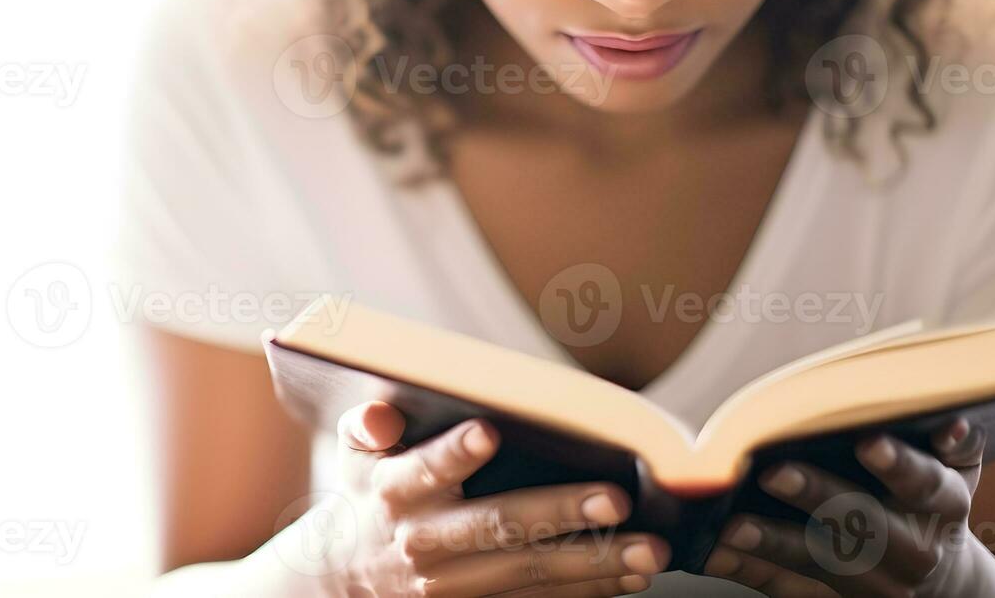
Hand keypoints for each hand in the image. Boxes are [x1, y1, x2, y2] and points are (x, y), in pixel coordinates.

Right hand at [279, 400, 670, 596]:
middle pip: (497, 526)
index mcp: (394, 492)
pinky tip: (629, 577)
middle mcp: (424, 541)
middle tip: (616, 499)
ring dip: (594, 563)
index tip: (488, 433)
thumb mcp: (354, 456)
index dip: (454, 453)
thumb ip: (367, 427)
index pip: (424, 469)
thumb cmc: (367, 494)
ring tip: (648, 550)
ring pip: (530, 573)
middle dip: (560, 513)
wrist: (345, 577)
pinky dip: (587, 592)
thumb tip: (378, 414)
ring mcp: (452, 585)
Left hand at [700, 419, 988, 596]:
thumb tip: (950, 423)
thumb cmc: (936, 501)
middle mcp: (913, 550)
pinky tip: (716, 554)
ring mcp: (877, 584)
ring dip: (773, 544)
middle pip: (864, 524)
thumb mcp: (959, 471)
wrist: (942, 582)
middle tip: (773, 474)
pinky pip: (791, 589)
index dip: (898, 464)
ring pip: (822, 563)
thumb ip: (957, 444)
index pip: (923, 484)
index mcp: (942, 507)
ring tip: (730, 526)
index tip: (868, 443)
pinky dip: (752, 570)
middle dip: (818, 497)